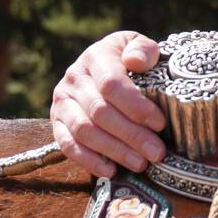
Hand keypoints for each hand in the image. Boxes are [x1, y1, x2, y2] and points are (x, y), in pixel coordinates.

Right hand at [51, 31, 166, 177]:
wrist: (107, 64)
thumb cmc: (130, 58)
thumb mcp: (139, 46)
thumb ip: (143, 49)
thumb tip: (136, 62)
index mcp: (96, 57)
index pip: (111, 84)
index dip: (136, 106)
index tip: (160, 123)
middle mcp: (74, 79)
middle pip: (100, 112)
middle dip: (131, 135)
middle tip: (156, 152)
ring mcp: (62, 102)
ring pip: (84, 131)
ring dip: (114, 151)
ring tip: (141, 164)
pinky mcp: (57, 123)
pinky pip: (67, 145)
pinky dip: (88, 161)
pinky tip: (111, 171)